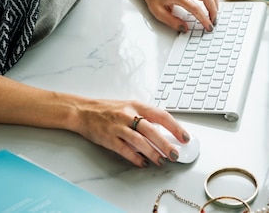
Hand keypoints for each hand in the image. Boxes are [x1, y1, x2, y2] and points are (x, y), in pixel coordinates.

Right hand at [74, 98, 190, 166]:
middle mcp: (128, 115)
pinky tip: (142, 163)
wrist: (84, 111)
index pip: (160, 115)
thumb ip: (144, 117)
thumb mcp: (129, 107)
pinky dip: (135, 157)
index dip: (175, 127)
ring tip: (161, 161)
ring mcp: (118, 127)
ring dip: (152, 153)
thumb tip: (164, 131)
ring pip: (139, 141)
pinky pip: (124, 150)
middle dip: (165, 144)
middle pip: (151, 130)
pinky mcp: (108, 138)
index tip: (184, 137)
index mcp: (136, 105)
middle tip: (175, 154)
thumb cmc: (108, 109)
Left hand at [143, 0, 218, 32]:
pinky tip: (212, 3)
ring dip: (215, 1)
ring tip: (214, 13)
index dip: (203, 18)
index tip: (208, 26)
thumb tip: (184, 28)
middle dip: (213, 10)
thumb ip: (172, 22)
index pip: (194, 7)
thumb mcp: (159, 12)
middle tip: (213, 21)